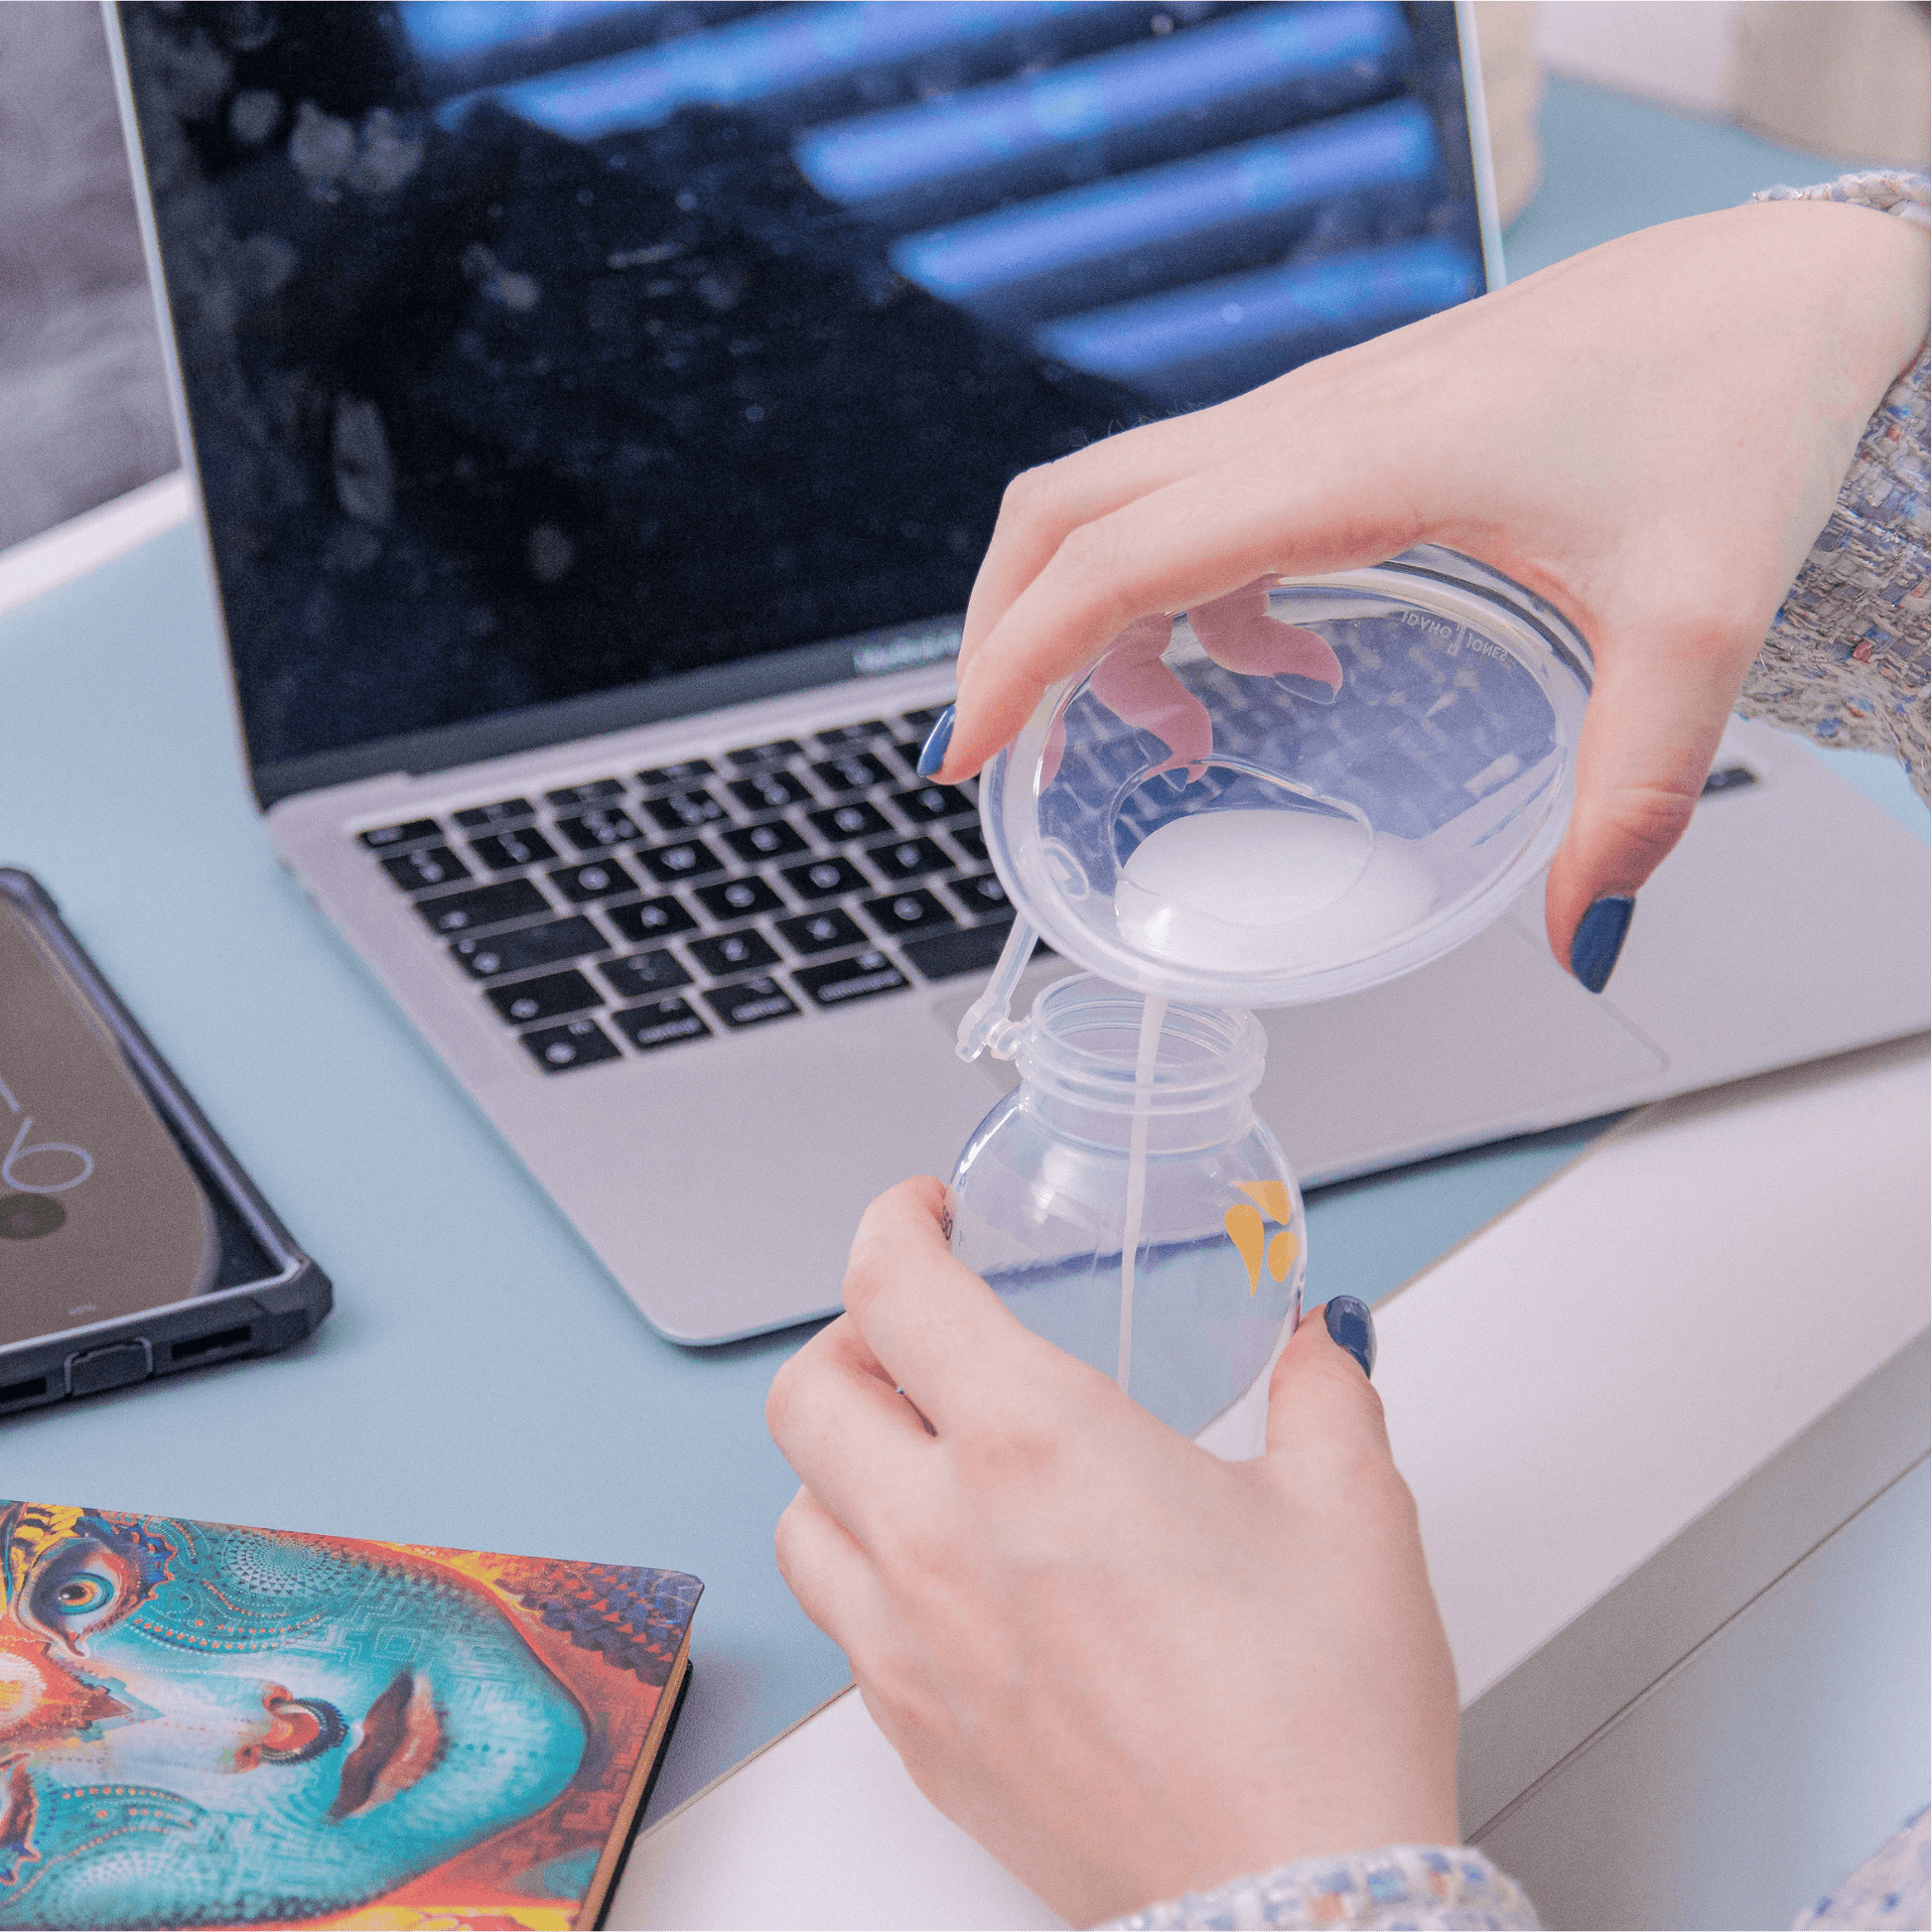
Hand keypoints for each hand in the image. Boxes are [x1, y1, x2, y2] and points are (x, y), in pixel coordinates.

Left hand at [767, 1179, 1457, 1926]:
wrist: (1298, 1910)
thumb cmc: (1317, 1724)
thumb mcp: (1353, 1511)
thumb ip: (1320, 1395)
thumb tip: (1314, 1347)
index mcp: (1036, 1446)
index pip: (890, 1287)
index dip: (891, 1223)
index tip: (921, 1216)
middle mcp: (943, 1539)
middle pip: (805, 1392)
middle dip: (853, 1336)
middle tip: (921, 1334)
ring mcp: (913, 1650)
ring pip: (796, 1511)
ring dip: (841, 1460)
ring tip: (918, 1455)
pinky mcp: (920, 1741)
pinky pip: (840, 1626)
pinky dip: (864, 1568)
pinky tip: (950, 1578)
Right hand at [931, 201, 1928, 982]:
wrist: (1789, 276)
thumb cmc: (1741, 395)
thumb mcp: (1698, 617)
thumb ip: (1635, 789)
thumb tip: (1582, 932)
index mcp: (1353, 461)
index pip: (1114, 556)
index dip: (1013, 659)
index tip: (964, 757)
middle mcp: (1308, 422)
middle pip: (1071, 509)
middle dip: (1008, 634)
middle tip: (1006, 756)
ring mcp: (1320, 412)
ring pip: (1129, 503)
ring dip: (1106, 623)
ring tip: (1173, 737)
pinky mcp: (1349, 420)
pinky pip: (1207, 502)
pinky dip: (1192, 596)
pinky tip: (1281, 662)